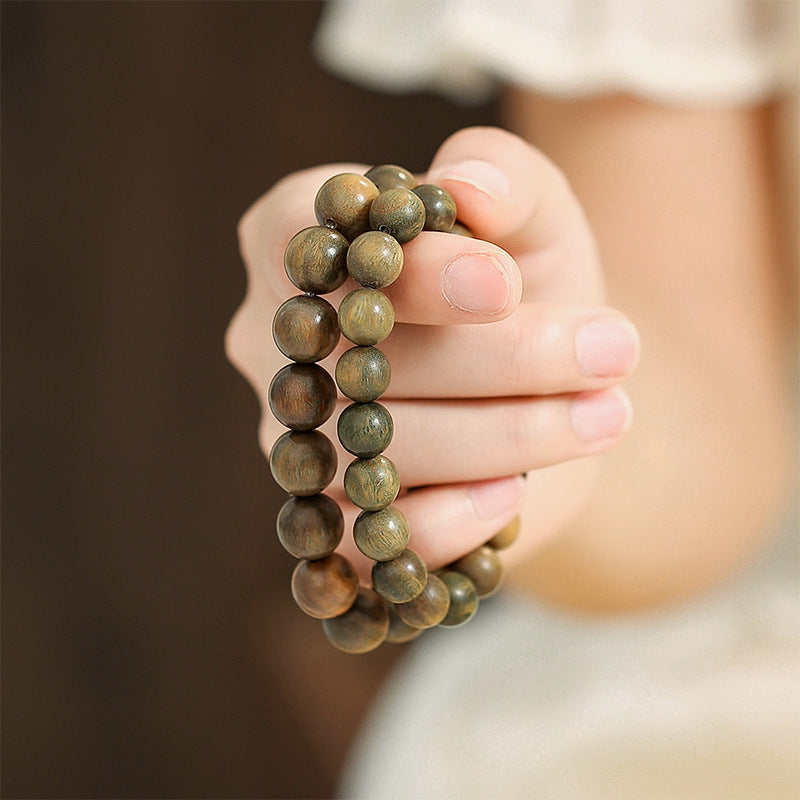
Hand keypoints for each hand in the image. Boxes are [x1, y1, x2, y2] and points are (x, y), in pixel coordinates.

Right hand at [226, 127, 639, 581]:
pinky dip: (444, 522)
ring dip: (500, 436)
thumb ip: (507, 179)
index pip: (308, 239)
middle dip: (495, 358)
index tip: (506, 283)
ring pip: (372, 450)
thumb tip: (469, 183)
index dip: (405, 268)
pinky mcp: (337, 519)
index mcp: (302, 247)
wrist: (538, 388)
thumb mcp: (535, 218)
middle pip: (357, 356)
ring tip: (606, 414)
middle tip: (611, 348)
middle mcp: (281, 347)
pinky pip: (368, 538)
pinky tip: (514, 498)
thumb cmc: (523, 286)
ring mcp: (299, 439)